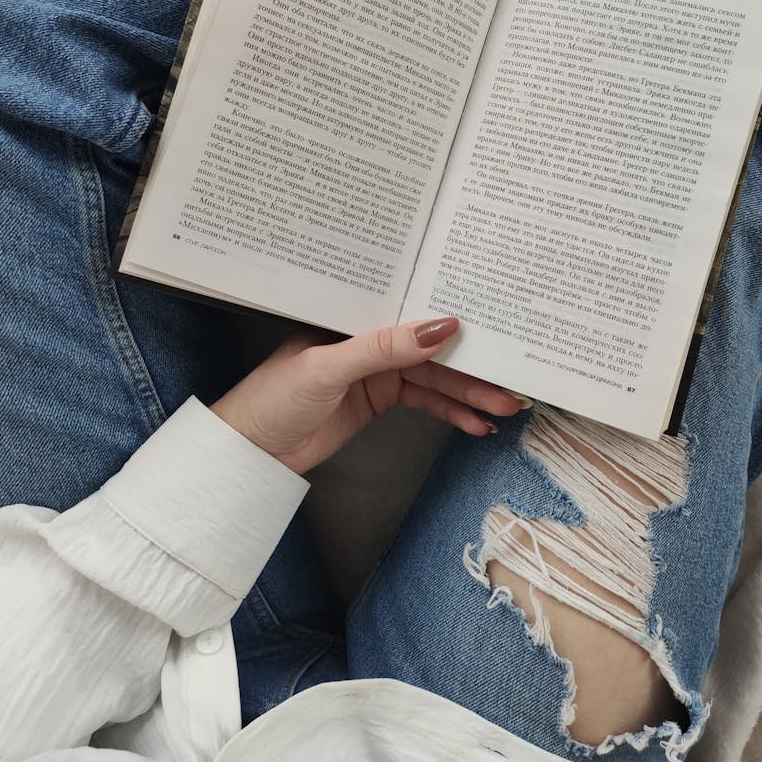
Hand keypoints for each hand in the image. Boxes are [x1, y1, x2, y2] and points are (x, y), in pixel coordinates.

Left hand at [209, 317, 527, 473]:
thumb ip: (384, 348)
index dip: (454, 321)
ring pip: (434, 379)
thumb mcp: (328, 366)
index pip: (415, 313)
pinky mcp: (379, 399)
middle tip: (510, 382)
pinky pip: (424, 402)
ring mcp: (378, 371)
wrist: (250, 448)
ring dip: (469, 395)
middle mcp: (372, 339)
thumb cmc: (273, 396)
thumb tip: (440, 326)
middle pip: (432, 350)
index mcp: (357, 317)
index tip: (494, 332)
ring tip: (503, 408)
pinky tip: (475, 423)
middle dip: (472, 367)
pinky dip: (450, 413)